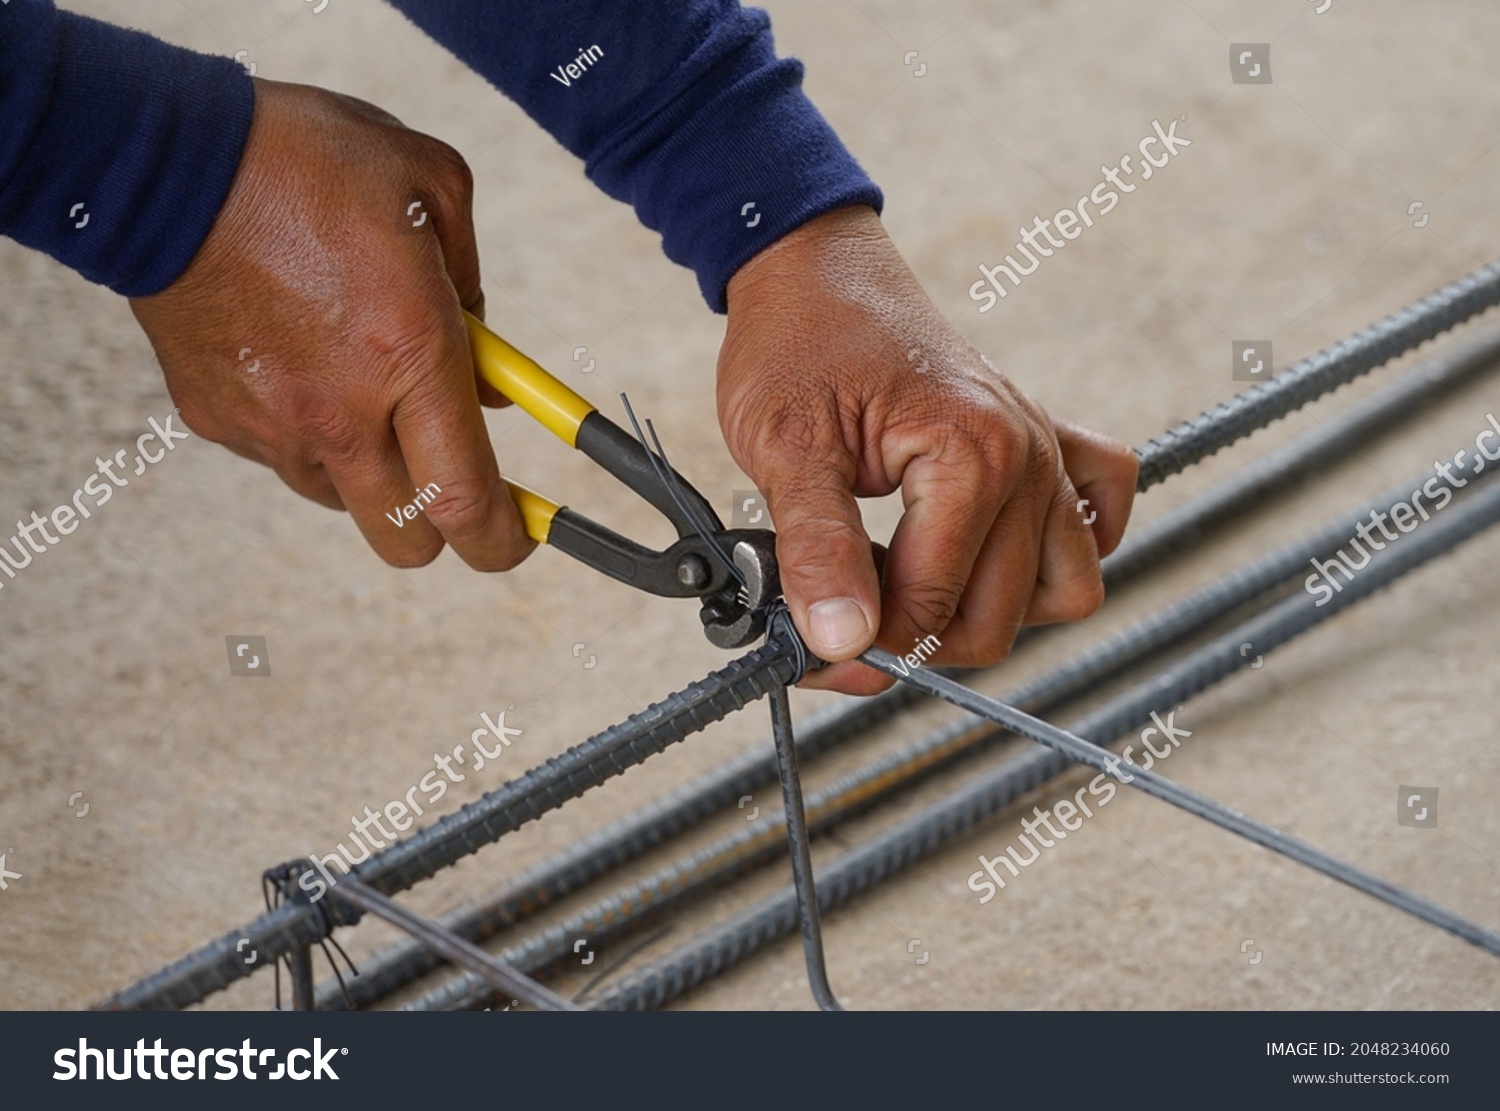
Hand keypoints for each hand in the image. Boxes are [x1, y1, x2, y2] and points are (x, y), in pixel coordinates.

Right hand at [129, 79, 528, 569]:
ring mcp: (274, 426)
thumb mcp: (432, 188)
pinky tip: (298, 362)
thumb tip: (492, 384)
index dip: (501, 540)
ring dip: (371, 469)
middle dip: (440, 529)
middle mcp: (341, 411)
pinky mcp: (220, 423)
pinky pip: (285, 457)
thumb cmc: (308, 162)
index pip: (465, 497)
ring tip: (359, 383)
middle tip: (448, 478)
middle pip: (407, 541)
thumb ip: (475, 297)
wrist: (162, 163)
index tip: (518, 537)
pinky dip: (308, 432)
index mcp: (408, 352)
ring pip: (345, 501)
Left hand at [718, 206, 1137, 693]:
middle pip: (999, 619)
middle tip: (846, 613)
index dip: (864, 641)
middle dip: (916, 637)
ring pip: (1063, 590)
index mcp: (973, 456)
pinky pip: (1097, 518)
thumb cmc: (798, 342)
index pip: (934, 607)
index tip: (813, 640)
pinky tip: (990, 552)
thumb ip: (817, 550)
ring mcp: (1046, 450)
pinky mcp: (1046, 442)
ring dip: (988, 612)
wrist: (815, 272)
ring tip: (910, 587)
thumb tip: (843, 642)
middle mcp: (1028, 457)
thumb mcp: (783, 448)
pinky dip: (1060, 553)